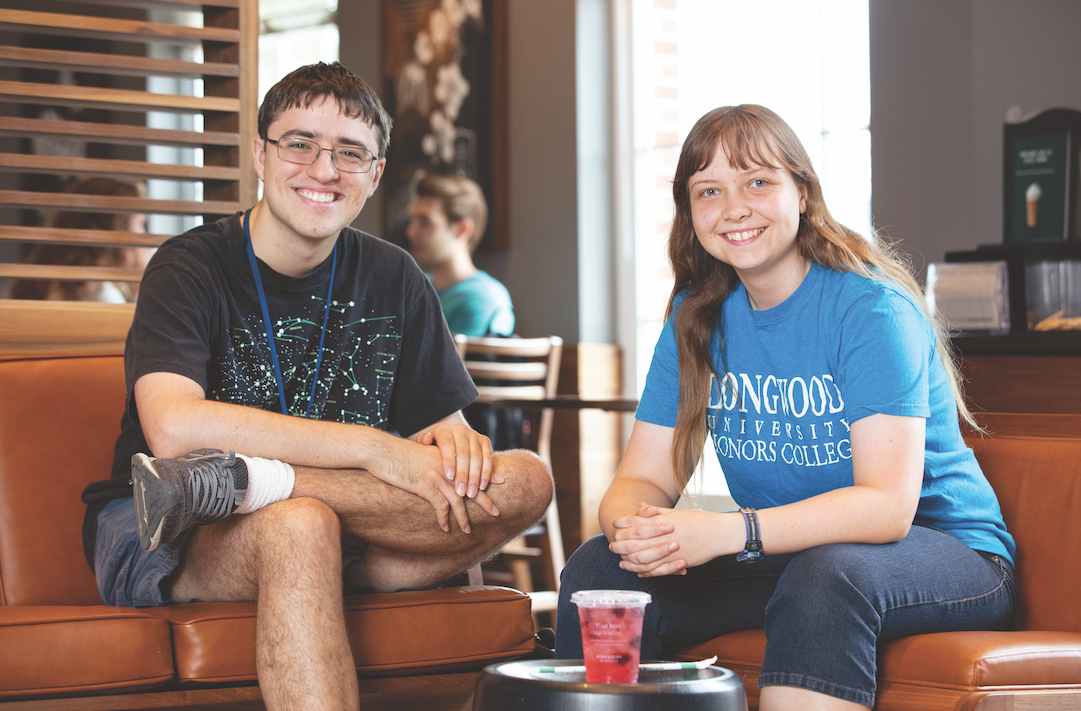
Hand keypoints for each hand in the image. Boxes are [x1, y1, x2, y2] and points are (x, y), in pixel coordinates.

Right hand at [375, 432, 499, 534]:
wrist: (382, 451)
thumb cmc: (399, 453)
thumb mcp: (421, 453)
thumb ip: (435, 459)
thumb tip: (443, 468)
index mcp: (447, 456)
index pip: (472, 466)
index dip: (487, 475)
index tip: (502, 480)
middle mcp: (446, 466)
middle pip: (471, 485)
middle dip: (484, 501)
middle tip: (496, 512)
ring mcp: (437, 476)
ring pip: (458, 500)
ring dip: (463, 518)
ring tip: (468, 530)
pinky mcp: (425, 486)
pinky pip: (440, 506)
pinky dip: (443, 519)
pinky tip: (445, 528)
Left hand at [416, 421, 499, 499]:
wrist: (451, 439)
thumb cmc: (434, 448)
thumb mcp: (426, 444)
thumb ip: (423, 442)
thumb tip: (426, 440)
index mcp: (445, 429)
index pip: (447, 444)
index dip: (449, 460)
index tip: (449, 476)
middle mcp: (461, 430)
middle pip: (464, 452)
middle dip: (463, 474)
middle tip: (460, 491)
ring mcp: (475, 435)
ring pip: (477, 456)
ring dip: (475, 477)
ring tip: (471, 493)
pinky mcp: (485, 441)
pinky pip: (489, 458)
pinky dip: (486, 473)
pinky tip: (481, 487)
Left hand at [609, 504, 726, 576]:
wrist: (719, 533)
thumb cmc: (698, 520)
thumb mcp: (676, 513)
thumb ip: (656, 511)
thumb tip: (640, 506)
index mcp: (662, 522)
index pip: (636, 522)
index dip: (623, 523)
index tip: (614, 524)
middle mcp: (663, 536)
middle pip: (635, 542)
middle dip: (621, 545)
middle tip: (612, 546)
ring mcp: (670, 551)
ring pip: (644, 559)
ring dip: (630, 562)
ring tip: (621, 563)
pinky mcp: (677, 562)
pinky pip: (658, 570)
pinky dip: (646, 572)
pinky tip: (639, 572)